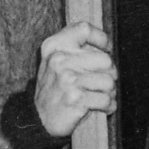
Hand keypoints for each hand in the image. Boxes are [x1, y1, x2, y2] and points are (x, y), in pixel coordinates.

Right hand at [34, 22, 115, 139]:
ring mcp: (67, 79)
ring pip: (109, 81)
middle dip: (110, 74)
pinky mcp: (75, 98)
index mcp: (53, 46)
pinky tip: (102, 107)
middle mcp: (59, 59)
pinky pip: (106, 99)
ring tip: (100, 96)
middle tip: (102, 84)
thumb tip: (107, 46)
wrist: (38, 119)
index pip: (84, 29)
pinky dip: (109, 105)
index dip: (101, 39)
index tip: (106, 49)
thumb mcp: (56, 61)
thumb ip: (76, 49)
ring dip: (110, 92)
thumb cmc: (54, 88)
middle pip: (105, 59)